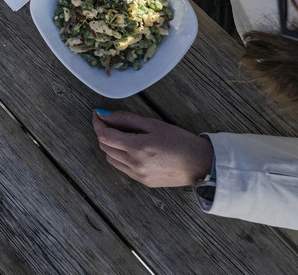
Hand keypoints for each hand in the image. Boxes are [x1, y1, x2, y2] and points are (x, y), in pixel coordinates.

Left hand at [92, 111, 213, 187]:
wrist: (201, 164)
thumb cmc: (180, 140)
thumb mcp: (154, 124)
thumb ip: (127, 119)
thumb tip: (104, 115)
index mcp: (138, 148)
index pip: (105, 136)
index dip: (98, 124)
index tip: (97, 115)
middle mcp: (135, 164)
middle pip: (105, 148)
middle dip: (103, 133)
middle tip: (110, 123)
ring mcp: (138, 176)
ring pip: (111, 159)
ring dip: (110, 146)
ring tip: (122, 136)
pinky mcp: (143, 182)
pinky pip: (122, 168)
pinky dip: (119, 157)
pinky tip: (130, 149)